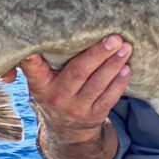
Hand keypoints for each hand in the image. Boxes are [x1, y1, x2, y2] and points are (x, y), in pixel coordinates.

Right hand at [4, 35, 131, 143]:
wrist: (66, 129)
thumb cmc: (55, 91)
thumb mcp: (41, 81)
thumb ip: (42, 62)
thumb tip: (47, 29)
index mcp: (40, 84)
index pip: (33, 68)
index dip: (32, 57)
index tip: (36, 44)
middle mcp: (57, 96)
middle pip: (78, 72)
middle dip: (98, 54)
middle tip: (114, 38)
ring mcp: (76, 108)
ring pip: (97, 84)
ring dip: (113, 64)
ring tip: (125, 48)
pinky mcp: (94, 116)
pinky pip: (109, 98)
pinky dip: (119, 82)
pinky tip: (126, 68)